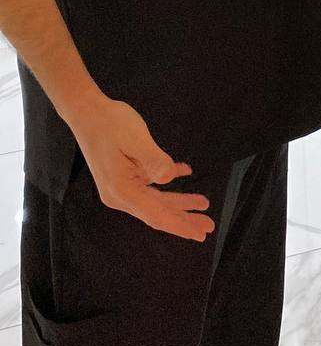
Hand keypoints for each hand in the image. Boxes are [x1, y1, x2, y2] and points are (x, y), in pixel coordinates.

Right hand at [70, 96, 214, 241]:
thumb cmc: (110, 123)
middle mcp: (120, 195)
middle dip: (184, 219)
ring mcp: (121, 186)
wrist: (86, 111)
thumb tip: (169, 178)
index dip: (180, 225)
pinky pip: (150, 184)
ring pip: (156, 199)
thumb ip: (154, 159)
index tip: (199, 235)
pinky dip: (167, 181)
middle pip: (158, 212)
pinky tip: (184, 172)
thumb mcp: (135, 138)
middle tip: (209, 226)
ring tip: (203, 203)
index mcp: (122, 190)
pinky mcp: (124, 175)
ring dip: (179, 201)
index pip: (156, 215)